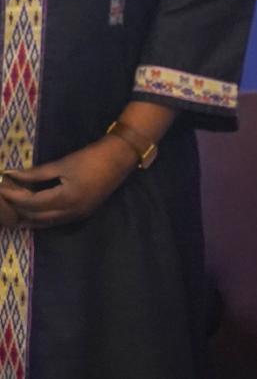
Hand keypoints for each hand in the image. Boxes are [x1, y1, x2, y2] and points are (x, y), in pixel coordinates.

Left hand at [0, 137, 135, 227]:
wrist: (120, 157)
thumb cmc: (91, 157)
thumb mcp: (62, 163)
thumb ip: (36, 173)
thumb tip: (11, 174)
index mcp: (66, 198)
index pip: (31, 203)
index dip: (14, 196)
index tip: (2, 188)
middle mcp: (71, 212)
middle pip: (36, 217)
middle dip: (18, 209)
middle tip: (4, 200)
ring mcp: (77, 215)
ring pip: (45, 223)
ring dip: (28, 217)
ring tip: (13, 210)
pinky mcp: (82, 213)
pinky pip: (55, 221)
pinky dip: (41, 218)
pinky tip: (33, 212)